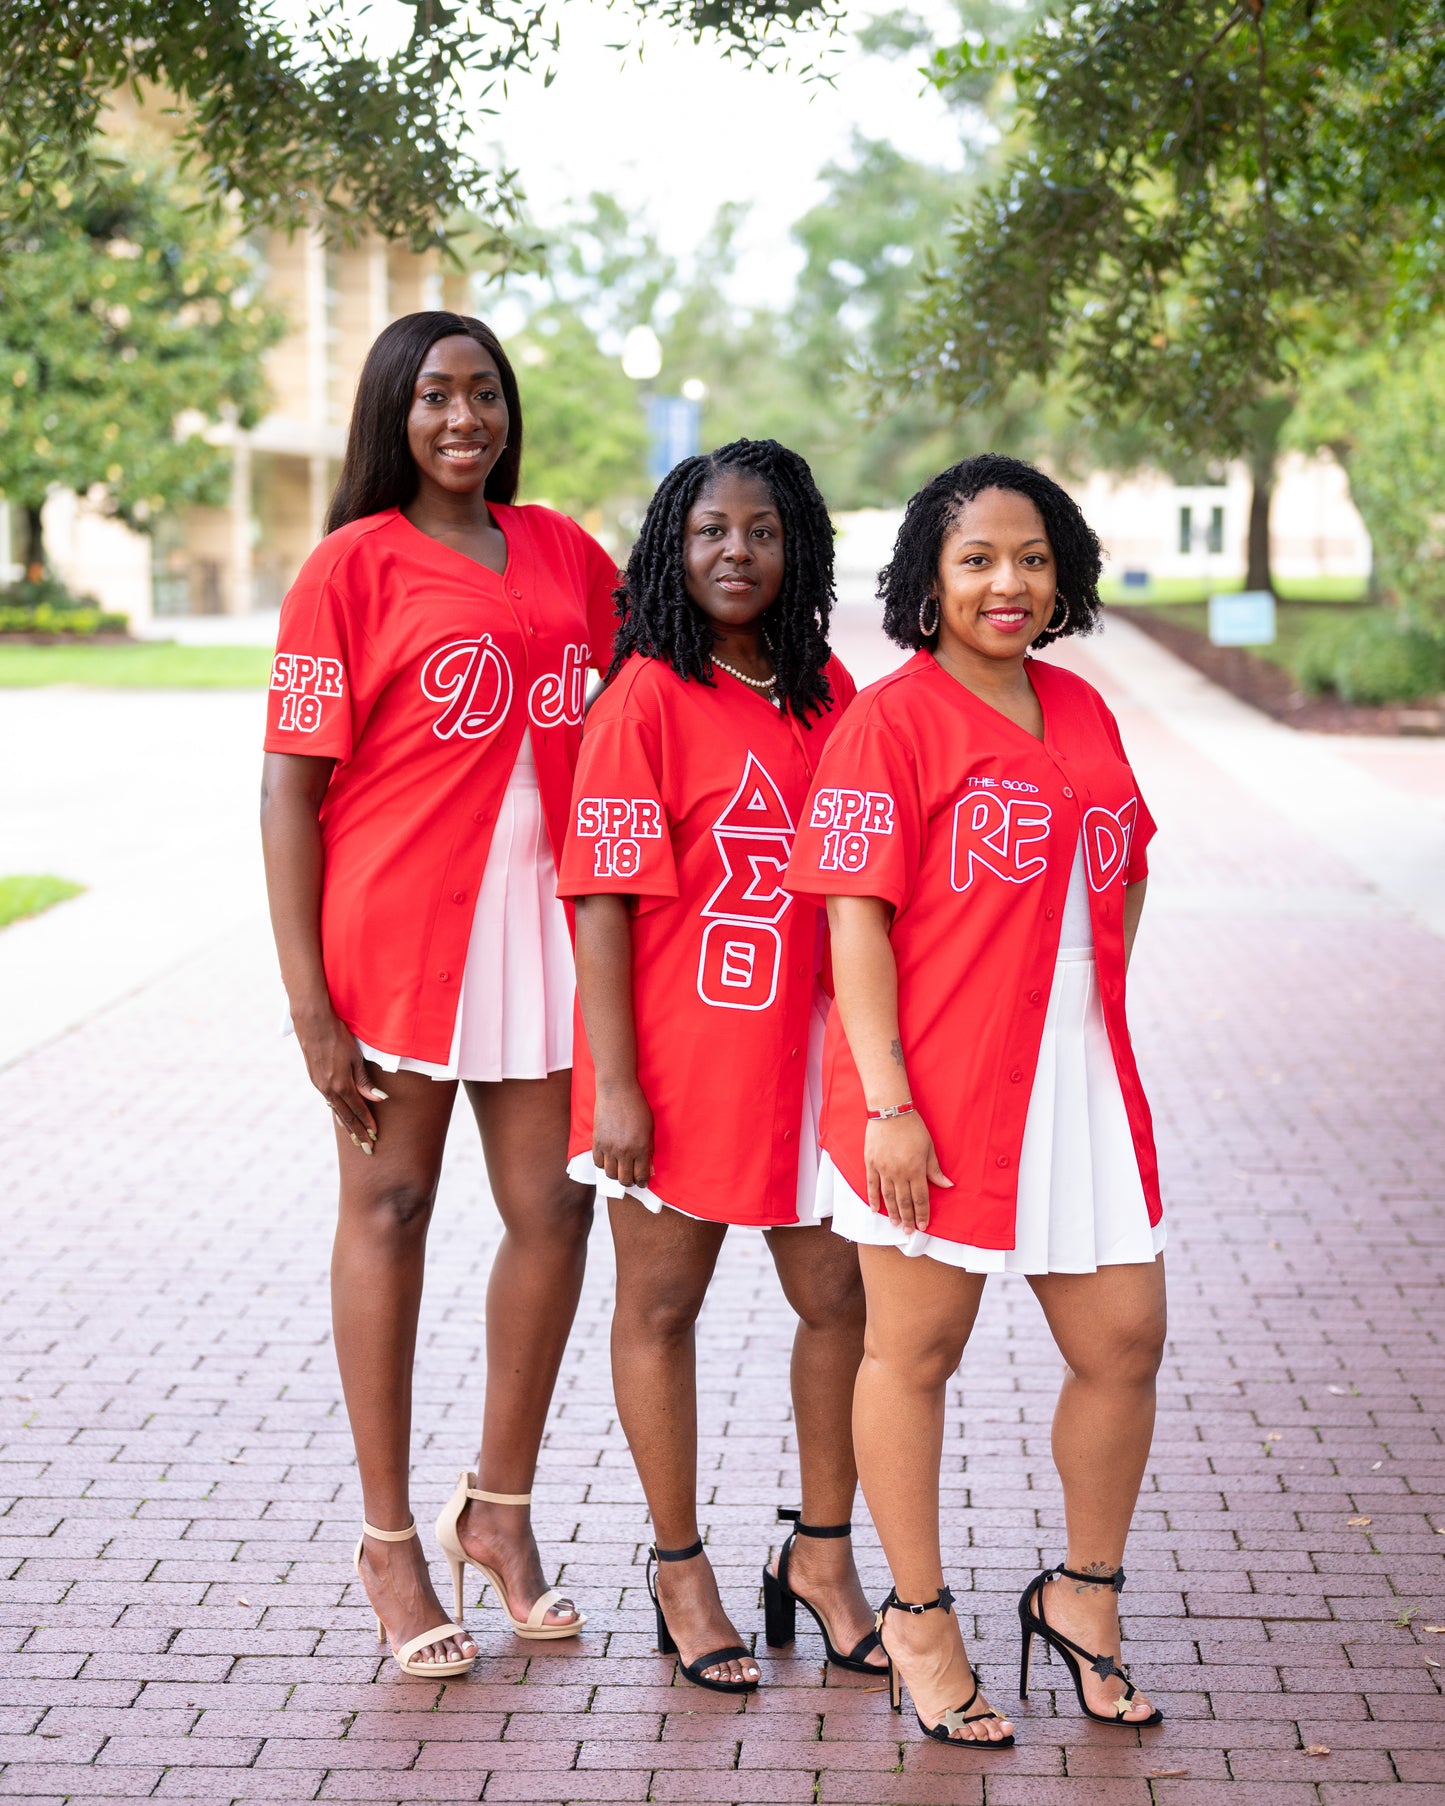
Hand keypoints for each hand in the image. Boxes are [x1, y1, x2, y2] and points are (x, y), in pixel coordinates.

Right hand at [293, 1003, 387, 1153]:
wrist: (312, 1023)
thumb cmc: (338, 1037)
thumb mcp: (355, 1058)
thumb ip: (364, 1081)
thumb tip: (378, 1099)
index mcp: (341, 1085)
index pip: (358, 1110)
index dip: (368, 1124)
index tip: (375, 1136)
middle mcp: (328, 1089)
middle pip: (346, 1116)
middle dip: (357, 1133)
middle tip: (367, 1149)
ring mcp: (320, 1085)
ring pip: (336, 1110)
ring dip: (347, 1125)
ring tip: (355, 1138)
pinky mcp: (315, 1079)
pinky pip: (329, 1100)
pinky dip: (337, 1112)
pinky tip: (340, 1115)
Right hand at [593, 1080, 653, 1188]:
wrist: (617, 1090)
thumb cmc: (637, 1105)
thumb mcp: (650, 1127)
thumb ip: (649, 1148)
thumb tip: (649, 1168)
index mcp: (640, 1147)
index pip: (640, 1175)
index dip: (642, 1182)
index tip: (642, 1183)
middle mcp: (624, 1151)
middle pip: (624, 1179)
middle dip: (629, 1182)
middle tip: (631, 1179)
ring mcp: (609, 1147)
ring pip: (610, 1174)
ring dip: (615, 1174)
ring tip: (619, 1170)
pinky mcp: (597, 1142)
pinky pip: (598, 1162)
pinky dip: (603, 1164)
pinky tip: (609, 1160)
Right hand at [864, 1112, 950, 1232]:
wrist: (890, 1112)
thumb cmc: (913, 1128)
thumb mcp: (929, 1148)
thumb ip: (935, 1170)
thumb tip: (947, 1185)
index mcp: (916, 1169)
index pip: (920, 1198)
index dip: (922, 1214)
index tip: (924, 1226)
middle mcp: (899, 1173)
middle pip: (904, 1202)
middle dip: (908, 1219)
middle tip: (909, 1232)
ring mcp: (883, 1169)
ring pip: (888, 1197)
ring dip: (892, 1212)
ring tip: (895, 1224)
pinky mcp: (871, 1163)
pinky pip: (872, 1185)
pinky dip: (873, 1199)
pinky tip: (875, 1209)